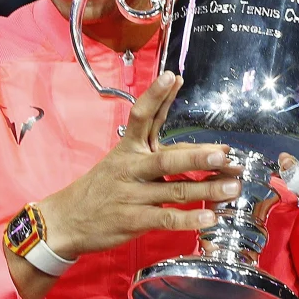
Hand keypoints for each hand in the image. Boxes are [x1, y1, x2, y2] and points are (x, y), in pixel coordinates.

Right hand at [39, 71, 239, 257]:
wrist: (66, 221)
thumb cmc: (102, 189)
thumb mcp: (123, 162)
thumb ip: (161, 151)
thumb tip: (206, 147)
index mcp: (128, 148)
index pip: (143, 116)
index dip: (157, 96)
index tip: (173, 77)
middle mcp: (131, 168)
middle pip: (166, 158)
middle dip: (197, 156)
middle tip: (223, 153)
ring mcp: (132, 195)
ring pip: (174, 188)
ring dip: (207, 188)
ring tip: (233, 186)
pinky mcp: (133, 220)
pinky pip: (166, 218)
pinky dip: (189, 219)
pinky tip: (210, 218)